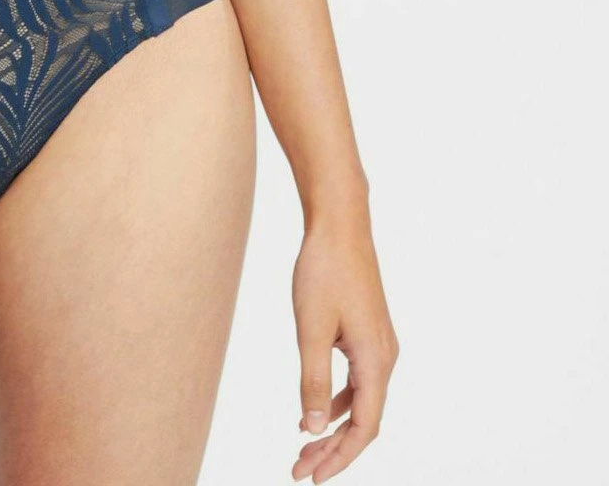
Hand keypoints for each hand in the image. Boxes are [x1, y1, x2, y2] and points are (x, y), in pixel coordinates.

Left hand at [290, 208, 397, 480]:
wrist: (340, 224)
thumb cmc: (324, 271)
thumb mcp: (311, 329)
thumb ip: (311, 381)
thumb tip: (311, 429)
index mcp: (376, 361)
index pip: (364, 428)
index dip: (339, 458)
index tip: (312, 477)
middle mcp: (385, 357)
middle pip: (363, 420)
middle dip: (333, 450)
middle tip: (300, 470)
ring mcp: (378, 344)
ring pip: (360, 402)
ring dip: (332, 428)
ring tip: (302, 449)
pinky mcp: (367, 332)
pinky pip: (356, 381)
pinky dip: (336, 401)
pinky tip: (312, 411)